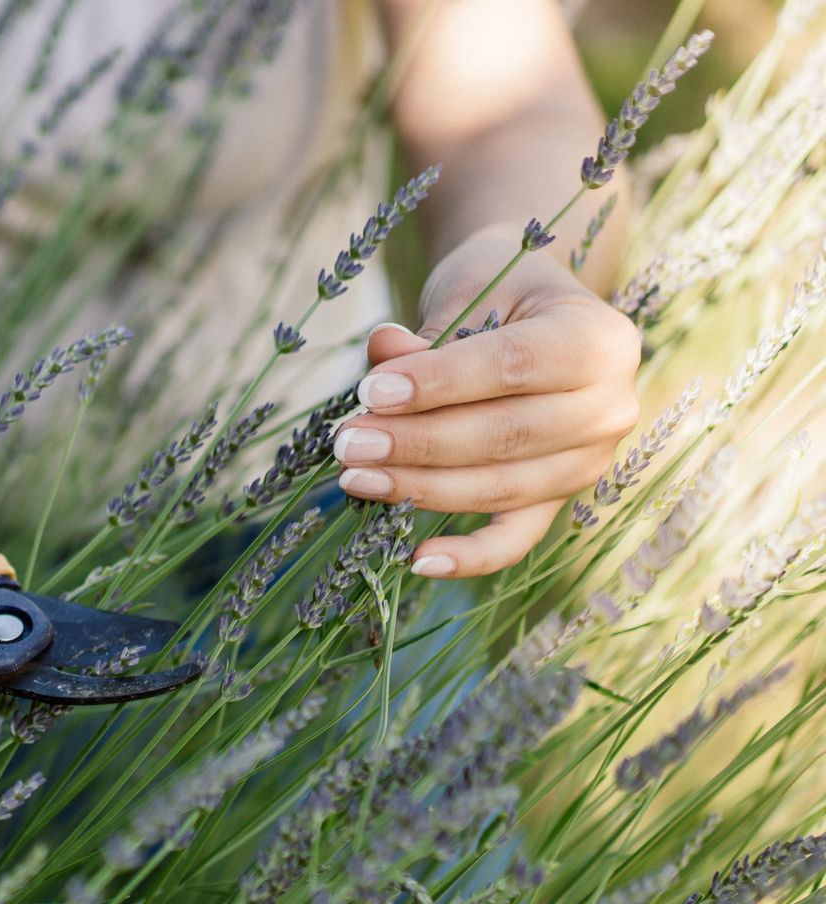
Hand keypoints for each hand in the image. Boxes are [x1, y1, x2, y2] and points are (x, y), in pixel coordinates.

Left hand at [332, 224, 640, 577]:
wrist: (531, 314)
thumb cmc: (499, 293)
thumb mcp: (470, 290)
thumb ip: (429, 330)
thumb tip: (381, 356)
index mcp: (601, 340)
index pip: (513, 366)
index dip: (440, 382)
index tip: (372, 391)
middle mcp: (610, 407)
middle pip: (504, 435)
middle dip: (417, 443)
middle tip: (346, 441)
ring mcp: (589, 462)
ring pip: (499, 488)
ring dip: (420, 488)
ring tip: (354, 476)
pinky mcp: (558, 501)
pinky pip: (514, 539)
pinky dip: (469, 557)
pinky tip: (417, 561)